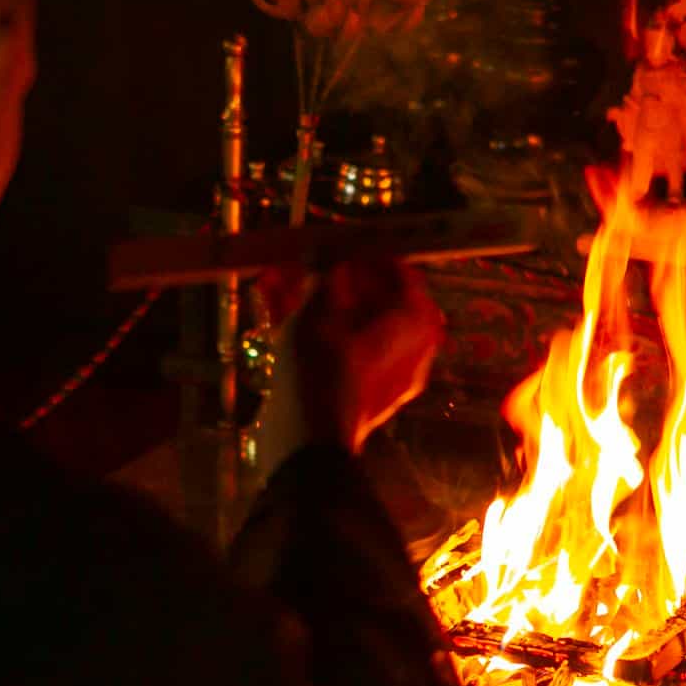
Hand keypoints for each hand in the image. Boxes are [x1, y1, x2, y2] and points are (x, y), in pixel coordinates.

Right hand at [258, 257, 442, 468]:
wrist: (306, 443)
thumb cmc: (322, 372)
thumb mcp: (319, 310)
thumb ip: (327, 275)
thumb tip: (329, 254)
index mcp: (414, 325)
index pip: (402, 274)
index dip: (370, 254)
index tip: (343, 242)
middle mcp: (408, 350)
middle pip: (374, 299)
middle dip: (338, 275)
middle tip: (311, 257)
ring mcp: (381, 372)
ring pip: (348, 322)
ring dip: (316, 296)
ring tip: (280, 273)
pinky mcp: (355, 390)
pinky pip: (335, 345)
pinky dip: (309, 324)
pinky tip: (272, 299)